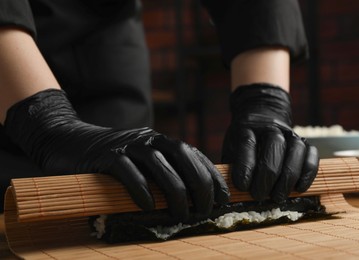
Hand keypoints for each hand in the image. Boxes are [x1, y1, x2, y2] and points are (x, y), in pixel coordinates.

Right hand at [4, 89, 229, 220]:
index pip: (195, 154)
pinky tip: (148, 207)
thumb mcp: (140, 162)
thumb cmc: (111, 159)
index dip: (212, 176)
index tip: (224, 199)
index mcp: (160, 141)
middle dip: (200, 183)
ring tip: (181, 216)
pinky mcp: (106, 156)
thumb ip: (161, 171)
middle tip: (206, 210)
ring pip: (159, 164)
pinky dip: (141, 189)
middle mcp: (148, 139)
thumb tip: (191, 197)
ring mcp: (127, 145)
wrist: (69, 141)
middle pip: (183, 155)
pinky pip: (127, 171)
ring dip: (175, 191)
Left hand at [222, 84, 317, 202]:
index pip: (247, 144)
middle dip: (266, 176)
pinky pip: (312, 155)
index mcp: (247, 127)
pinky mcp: (305, 141)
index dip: (245, 167)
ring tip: (278, 196)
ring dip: (288, 177)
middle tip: (259, 196)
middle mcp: (271, 127)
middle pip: (274, 149)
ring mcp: (290, 133)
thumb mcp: (231, 147)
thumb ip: (231, 166)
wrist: (262, 114)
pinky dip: (308, 173)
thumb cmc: (243, 140)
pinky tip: (299, 189)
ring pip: (295, 151)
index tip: (242, 187)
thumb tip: (227, 192)